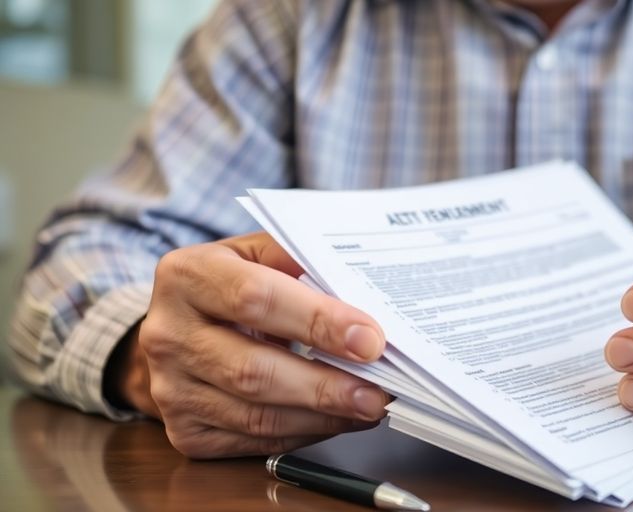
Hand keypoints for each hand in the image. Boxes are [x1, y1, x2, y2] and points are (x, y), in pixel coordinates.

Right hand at [114, 232, 389, 457]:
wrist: (181, 327)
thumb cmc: (234, 284)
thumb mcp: (259, 254)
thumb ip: (304, 264)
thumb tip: (366, 297)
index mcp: (187, 275)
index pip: (255, 299)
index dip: (316, 321)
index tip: (369, 339)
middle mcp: (168, 334)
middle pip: (253, 370)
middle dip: (325, 384)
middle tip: (377, 391)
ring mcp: (171, 388)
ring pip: (255, 415)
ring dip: (322, 416)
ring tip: (367, 406)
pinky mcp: (185, 430)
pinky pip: (253, 441)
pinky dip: (304, 433)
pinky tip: (337, 420)